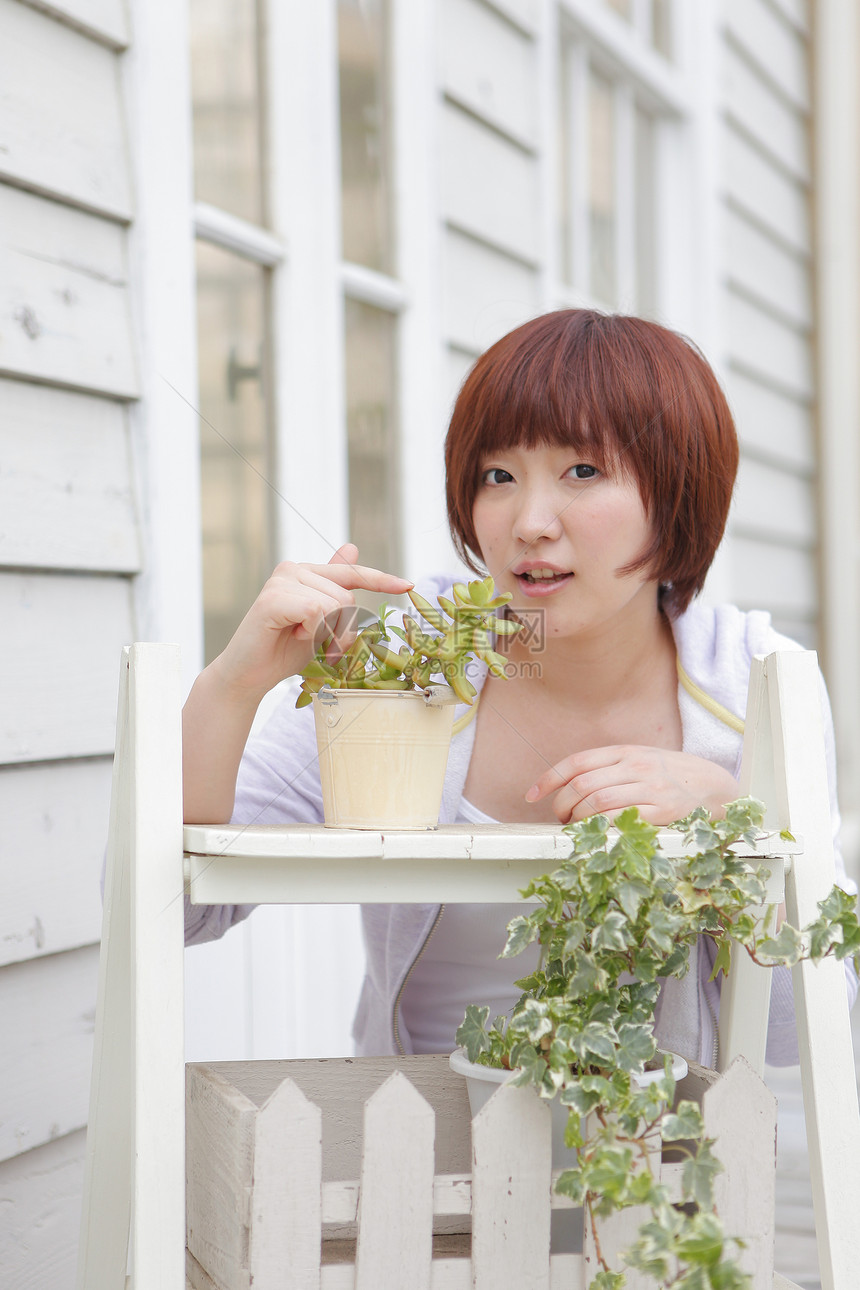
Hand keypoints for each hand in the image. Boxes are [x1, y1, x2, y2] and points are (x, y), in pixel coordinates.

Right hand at [209, 543, 412, 702]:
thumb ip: (335, 590)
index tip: (407, 586)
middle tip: (322, 646)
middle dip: (343, 630)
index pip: (351, 573)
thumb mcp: (320, 622)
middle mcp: (293, 569)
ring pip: (336, 605)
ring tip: (306, 641)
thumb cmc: (284, 652)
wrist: (249, 676)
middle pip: (348, 597)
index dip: (381, 580)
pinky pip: (317, 611)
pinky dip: (314, 632)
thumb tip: (352, 546)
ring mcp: (282, 580)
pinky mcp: (273, 598)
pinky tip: (295, 636)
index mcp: (306, 573)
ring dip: (329, 634)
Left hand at [525, 745, 738, 825]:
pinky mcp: (664, 811)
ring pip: (596, 803)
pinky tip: (599, 834)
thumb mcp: (643, 760)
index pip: (577, 762)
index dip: (549, 779)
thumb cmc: (675, 777)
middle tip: (562, 818)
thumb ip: (611, 768)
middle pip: (582, 785)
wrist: (720, 786)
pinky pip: (621, 820)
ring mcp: (650, 788)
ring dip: (578, 820)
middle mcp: (636, 766)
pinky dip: (601, 828)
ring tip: (578, 828)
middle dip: (562, 805)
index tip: (532, 794)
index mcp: (627, 751)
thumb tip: (571, 788)